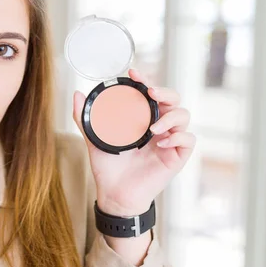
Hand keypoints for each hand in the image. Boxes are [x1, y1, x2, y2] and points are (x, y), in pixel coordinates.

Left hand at [72, 68, 195, 216]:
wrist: (114, 193)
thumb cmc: (107, 167)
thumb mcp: (93, 139)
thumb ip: (84, 118)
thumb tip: (76, 94)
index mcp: (142, 119)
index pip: (150, 94)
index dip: (146, 80)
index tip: (134, 73)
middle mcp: (159, 126)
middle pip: (173, 99)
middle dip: (165, 92)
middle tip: (151, 93)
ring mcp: (169, 140)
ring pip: (184, 116)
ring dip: (171, 116)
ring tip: (152, 128)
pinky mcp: (177, 157)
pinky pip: (188, 140)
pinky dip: (178, 137)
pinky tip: (163, 142)